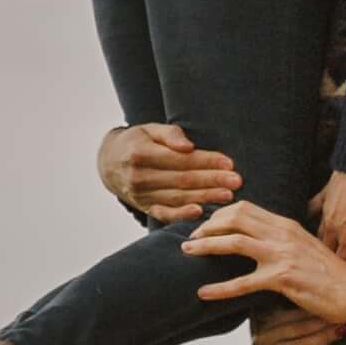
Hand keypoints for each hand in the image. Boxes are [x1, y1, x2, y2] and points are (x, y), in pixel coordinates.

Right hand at [98, 122, 240, 223]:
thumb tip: (188, 147)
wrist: (109, 162)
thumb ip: (170, 135)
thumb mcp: (150, 129)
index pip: (181, 159)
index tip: (229, 163)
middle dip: (212, 180)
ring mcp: (141, 194)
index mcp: (141, 153)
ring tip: (227, 195)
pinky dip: (181, 215)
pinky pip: (164, 213)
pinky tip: (199, 212)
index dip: (206, 161)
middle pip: (183, 179)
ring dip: (205, 197)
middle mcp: (139, 176)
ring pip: (178, 197)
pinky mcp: (143, 207)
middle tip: (236, 181)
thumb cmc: (136, 141)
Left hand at [184, 201, 345, 329]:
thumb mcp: (304, 247)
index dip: (220, 214)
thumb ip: (281, 241)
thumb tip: (257, 242)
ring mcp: (282, 255)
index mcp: (286, 224)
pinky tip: (203, 293)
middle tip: (191, 238)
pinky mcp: (283, 278)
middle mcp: (282, 234)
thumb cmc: (329, 274)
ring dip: (205, 246)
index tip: (206, 225)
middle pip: (235, 217)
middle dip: (208, 225)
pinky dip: (219, 288)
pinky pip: (243, 282)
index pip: (246, 208)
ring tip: (187, 253)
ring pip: (234, 241)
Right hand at [313, 172, 345, 268]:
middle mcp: (334, 228)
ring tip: (317, 252)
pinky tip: (302, 221)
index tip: (343, 276)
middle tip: (328, 266)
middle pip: (327, 250)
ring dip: (319, 243)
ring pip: (318, 234)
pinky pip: (310, 209)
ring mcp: (326, 212)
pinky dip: (307, 216)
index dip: (342, 270)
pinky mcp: (323, 197)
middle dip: (328, 259)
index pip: (342, 261)